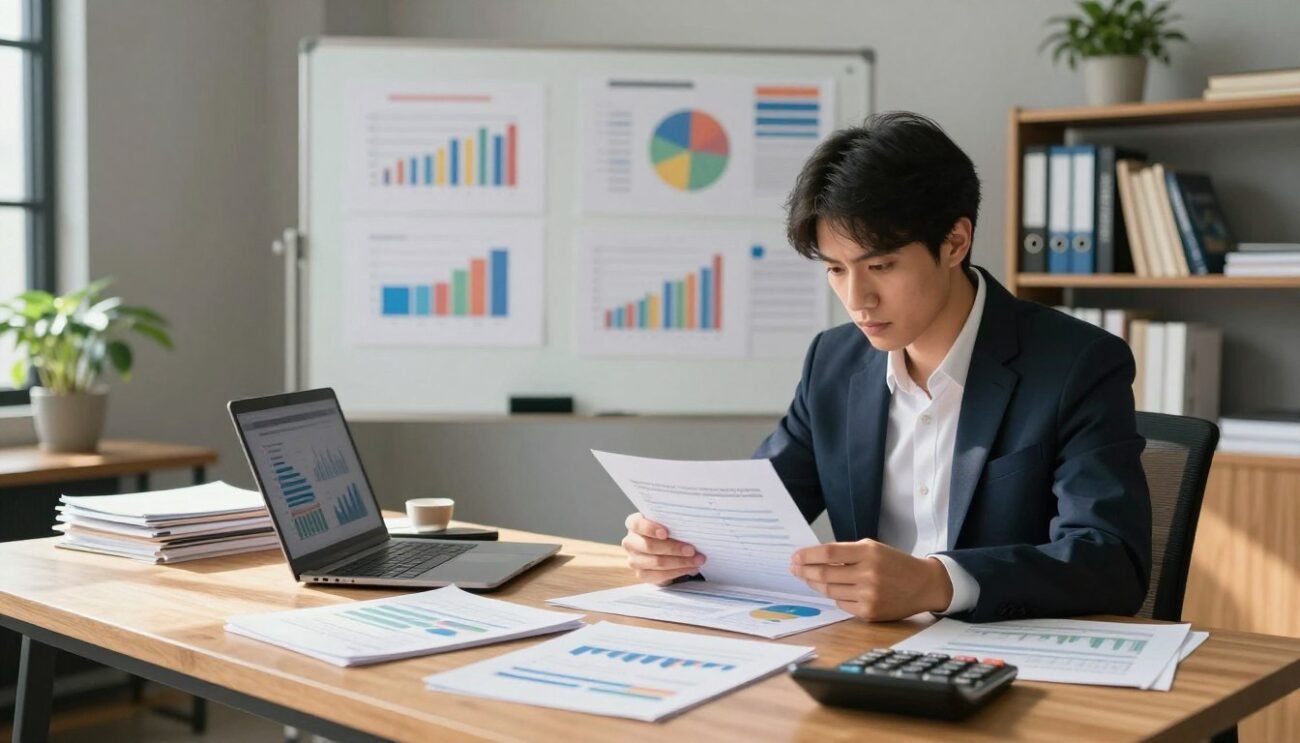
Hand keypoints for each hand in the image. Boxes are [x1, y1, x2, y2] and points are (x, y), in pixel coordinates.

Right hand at [621, 512, 705, 585]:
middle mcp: (630, 542)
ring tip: (697, 560)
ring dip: (680, 562)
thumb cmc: (668, 531)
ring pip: (657, 562)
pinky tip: (690, 568)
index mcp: (634, 524)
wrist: (664, 549)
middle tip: (692, 550)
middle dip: (673, 548)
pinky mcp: (642, 574)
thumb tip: (691, 529)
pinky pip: (660, 575)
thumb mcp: (668, 523)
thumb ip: (673, 523)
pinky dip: (678, 572)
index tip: (666, 533)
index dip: (650, 528)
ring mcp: (634, 560)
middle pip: (649, 546)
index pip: (637, 524)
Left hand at [790, 539, 953, 621]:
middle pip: (825, 574)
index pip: (829, 553)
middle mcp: (868, 574)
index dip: (808, 555)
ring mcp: (869, 595)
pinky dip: (834, 596)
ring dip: (815, 584)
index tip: (795, 556)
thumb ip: (846, 553)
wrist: (924, 584)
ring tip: (807, 578)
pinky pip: (841, 604)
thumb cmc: (896, 564)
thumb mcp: (874, 549)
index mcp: (868, 552)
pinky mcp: (870, 612)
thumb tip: (814, 558)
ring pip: (830, 591)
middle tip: (794, 568)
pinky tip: (832, 590)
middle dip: (805, 571)